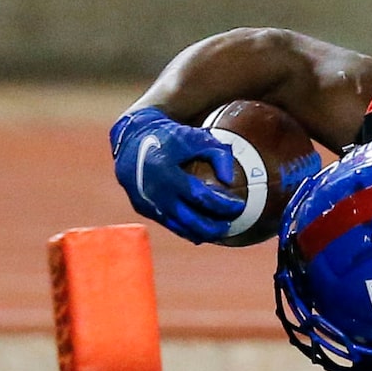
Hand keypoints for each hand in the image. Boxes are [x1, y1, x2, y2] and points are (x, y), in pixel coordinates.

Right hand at [109, 107, 249, 243]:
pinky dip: (186, 230)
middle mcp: (156, 191)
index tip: (239, 205)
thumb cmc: (170, 138)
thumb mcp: (196, 137)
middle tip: (231, 224)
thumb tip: (230, 181)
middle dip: (213, 227)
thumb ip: (218, 154)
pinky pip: (169, 224)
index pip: (200, 196)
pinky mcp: (143, 208)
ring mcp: (147, 202)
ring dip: (201, 233)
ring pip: (178, 227)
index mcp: (167, 172)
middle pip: (190, 220)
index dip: (222, 204)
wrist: (132, 140)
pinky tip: (201, 231)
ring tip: (220, 230)